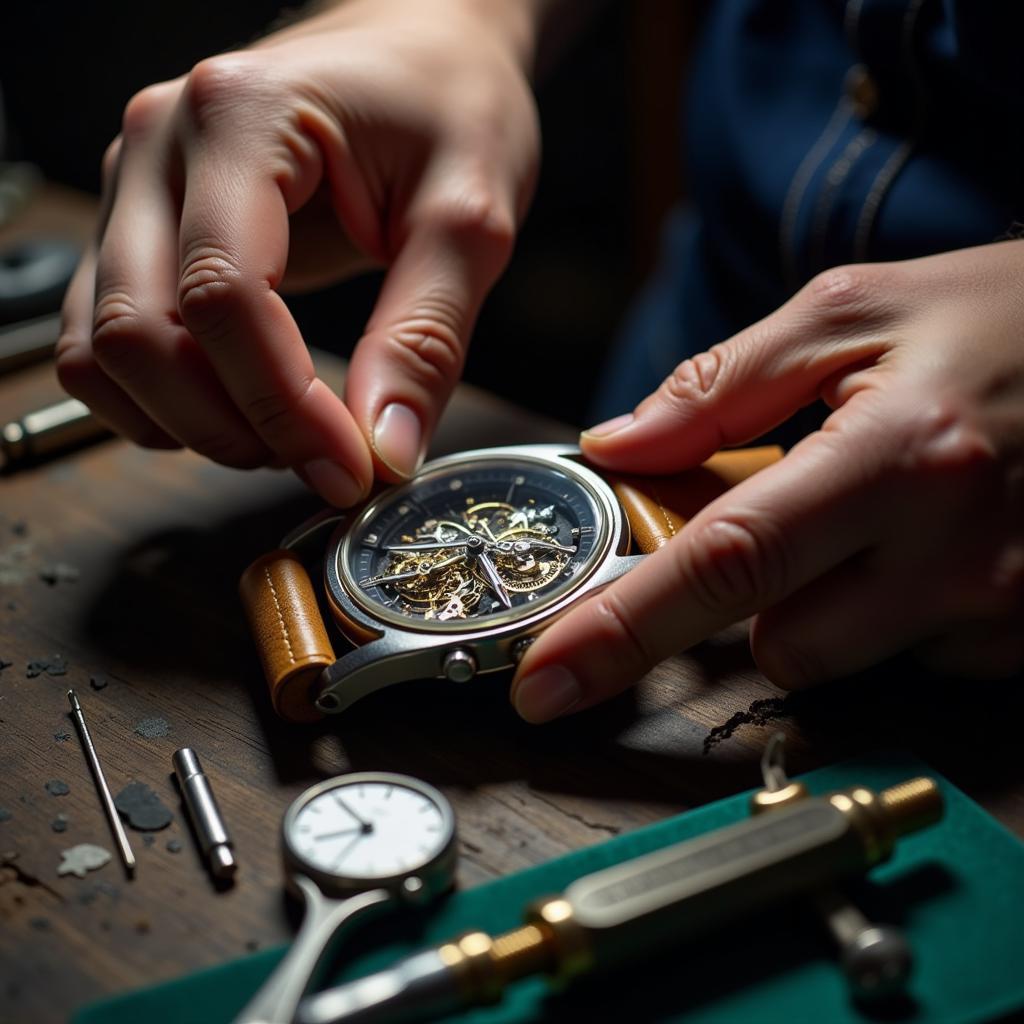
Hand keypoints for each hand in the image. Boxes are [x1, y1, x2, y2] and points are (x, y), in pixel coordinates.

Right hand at [57, 0, 540, 503]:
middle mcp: (160, 146)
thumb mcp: (470, 215)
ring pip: (104, 350)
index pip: (224, 295)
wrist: (420, 47)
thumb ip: (427, 335)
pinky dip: (157, 402)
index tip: (351, 467)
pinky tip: (235, 410)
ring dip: (188, 423)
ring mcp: (135, 187)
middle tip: (324, 458)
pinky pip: (99, 343)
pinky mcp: (137, 228)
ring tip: (286, 435)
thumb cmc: (448, 105)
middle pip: (140, 334)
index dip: (283, 407)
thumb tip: (385, 450)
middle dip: (233, 427)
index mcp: (243, 119)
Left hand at [511, 241, 1023, 721]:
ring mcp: (1003, 612)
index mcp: (896, 455)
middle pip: (779, 645)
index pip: (725, 563)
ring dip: (827, 603)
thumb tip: (615, 447)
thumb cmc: (997, 315)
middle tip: (794, 513)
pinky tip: (934, 540)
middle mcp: (956, 554)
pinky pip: (913, 657)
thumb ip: (721, 387)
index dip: (623, 631)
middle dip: (754, 598)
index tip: (545, 683)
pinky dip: (894, 610)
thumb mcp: (852, 312)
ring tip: (880, 515)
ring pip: (841, 659)